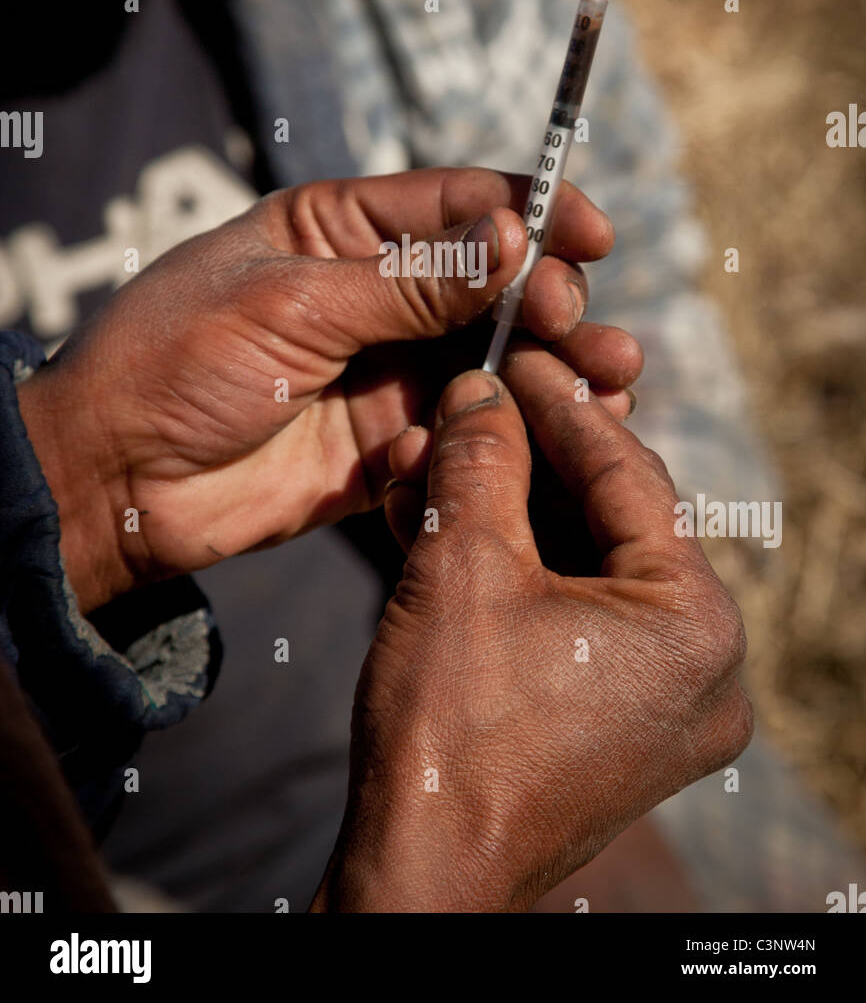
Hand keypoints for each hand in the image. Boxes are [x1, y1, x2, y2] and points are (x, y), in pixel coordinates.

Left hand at [16, 168, 638, 611]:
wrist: (113, 480)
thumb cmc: (175, 361)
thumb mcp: (291, 303)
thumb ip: (409, 283)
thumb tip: (516, 239)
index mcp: (340, 228)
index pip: (457, 203)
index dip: (534, 211)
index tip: (592, 234)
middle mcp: (374, 292)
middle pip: (493, 283)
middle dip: (551, 298)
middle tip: (578, 323)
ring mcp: (384, 368)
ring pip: (492, 358)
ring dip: (551, 367)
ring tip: (610, 380)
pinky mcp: (388, 439)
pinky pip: (464, 430)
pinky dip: (503, 434)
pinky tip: (538, 444)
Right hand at [312, 349, 751, 912]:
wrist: (418, 874)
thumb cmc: (447, 732)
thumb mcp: (461, 565)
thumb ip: (482, 460)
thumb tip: (484, 391)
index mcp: (696, 623)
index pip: (628, 474)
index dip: (560, 405)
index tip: (517, 357)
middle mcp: (705, 666)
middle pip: (612, 518)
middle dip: (532, 459)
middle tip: (484, 401)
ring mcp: (667, 703)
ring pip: (588, 565)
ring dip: (513, 512)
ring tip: (452, 459)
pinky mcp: (622, 724)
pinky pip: (577, 616)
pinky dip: (520, 571)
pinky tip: (457, 524)